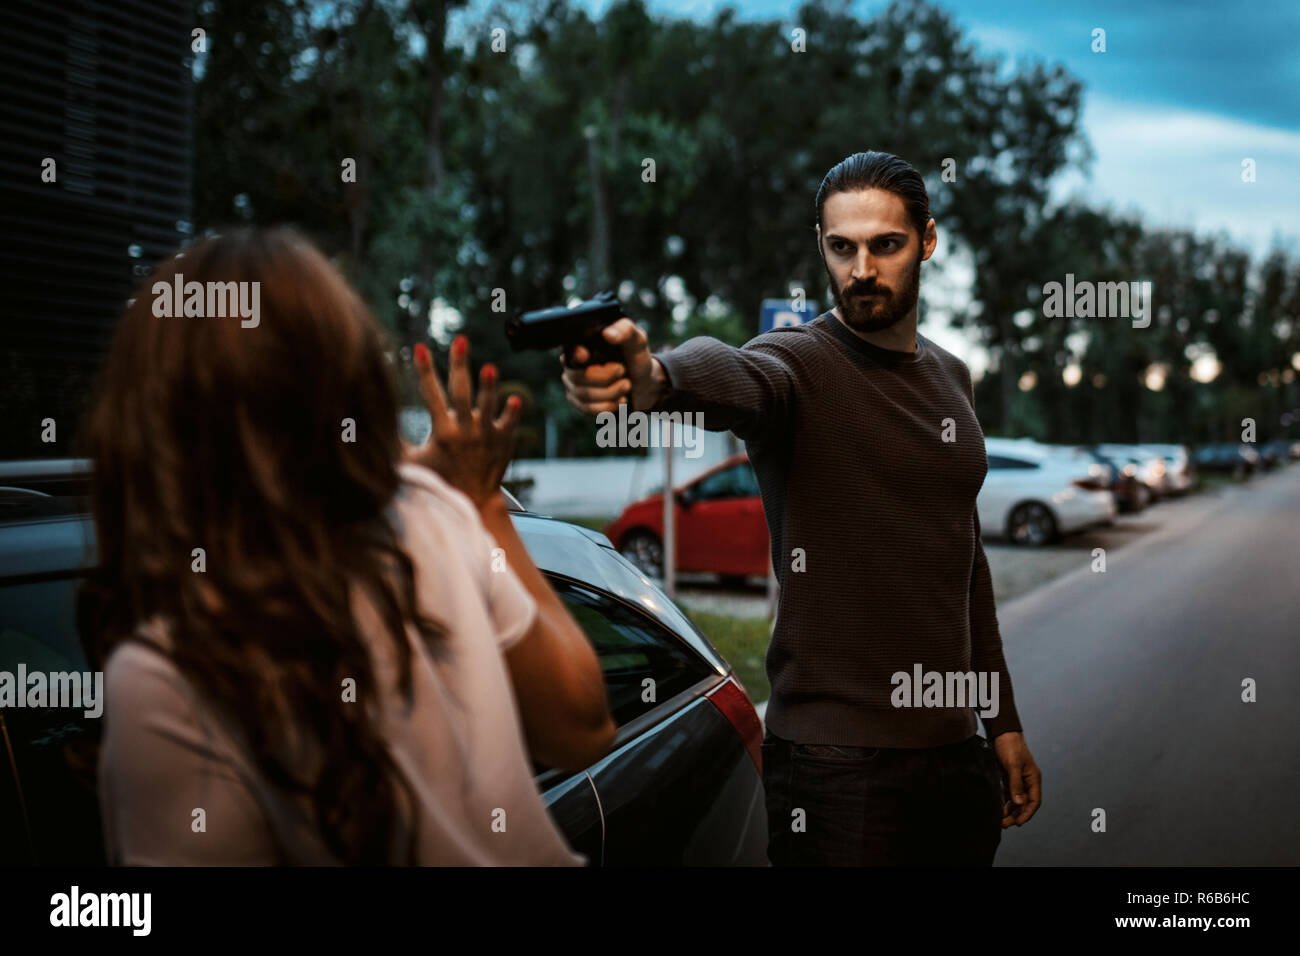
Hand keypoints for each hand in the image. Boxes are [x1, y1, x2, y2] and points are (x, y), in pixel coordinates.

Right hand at [404, 335, 521, 509]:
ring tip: (490, 367)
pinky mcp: (503, 441)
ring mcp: (486, 435)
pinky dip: (512, 412)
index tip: (420, 347)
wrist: (473, 500)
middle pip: (461, 392)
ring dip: (489, 386)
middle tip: (460, 340)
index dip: (425, 370)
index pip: (431, 394)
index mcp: (442, 431)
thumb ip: (397, 442)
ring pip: (488, 405)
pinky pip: (509, 424)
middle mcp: (464, 430)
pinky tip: (516, 398)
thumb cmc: (441, 478)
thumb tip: (370, 427)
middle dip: (459, 364)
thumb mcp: (415, 463)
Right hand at [560, 318, 668, 414]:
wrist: (643, 383)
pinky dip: (608, 406)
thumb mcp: (637, 341)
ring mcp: (574, 385)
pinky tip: (620, 400)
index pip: (568, 349)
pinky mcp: (580, 402)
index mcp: (583, 344)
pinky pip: (588, 409)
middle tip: (623, 372)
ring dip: (611, 392)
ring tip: (626, 385)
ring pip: (584, 395)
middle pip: (578, 377)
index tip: (586, 356)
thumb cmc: (636, 358)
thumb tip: (608, 334)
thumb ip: (626, 331)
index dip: (574, 354)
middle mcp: (572, 364)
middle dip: (605, 377)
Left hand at [992, 731, 1041, 827]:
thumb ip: (1016, 784)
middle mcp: (1027, 781)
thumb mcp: (1013, 765)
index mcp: (1033, 779)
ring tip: (1000, 820)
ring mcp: (1017, 780)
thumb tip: (1019, 803)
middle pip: (1024, 803)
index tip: (1018, 823)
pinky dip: (1003, 802)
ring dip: (1009, 810)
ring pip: (1016, 800)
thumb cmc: (1010, 746)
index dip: (1027, 814)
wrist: (1001, 733)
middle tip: (1004, 824)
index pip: (1034, 801)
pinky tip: (997, 809)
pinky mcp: (1007, 777)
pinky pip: (1007, 794)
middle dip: (1016, 815)